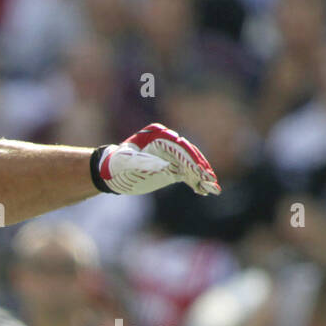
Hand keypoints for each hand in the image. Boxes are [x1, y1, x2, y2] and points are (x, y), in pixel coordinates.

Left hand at [93, 123, 220, 197]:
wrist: (112, 173)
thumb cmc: (116, 164)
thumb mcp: (125, 162)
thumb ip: (143, 162)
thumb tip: (165, 165)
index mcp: (158, 135)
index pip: (178, 145)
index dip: (189, 157)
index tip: (198, 169)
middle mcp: (168, 143)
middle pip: (189, 155)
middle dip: (200, 167)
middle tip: (210, 178)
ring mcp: (172, 156)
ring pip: (191, 166)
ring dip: (202, 176)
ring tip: (213, 188)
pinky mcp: (173, 169)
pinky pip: (187, 175)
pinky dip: (195, 182)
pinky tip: (205, 191)